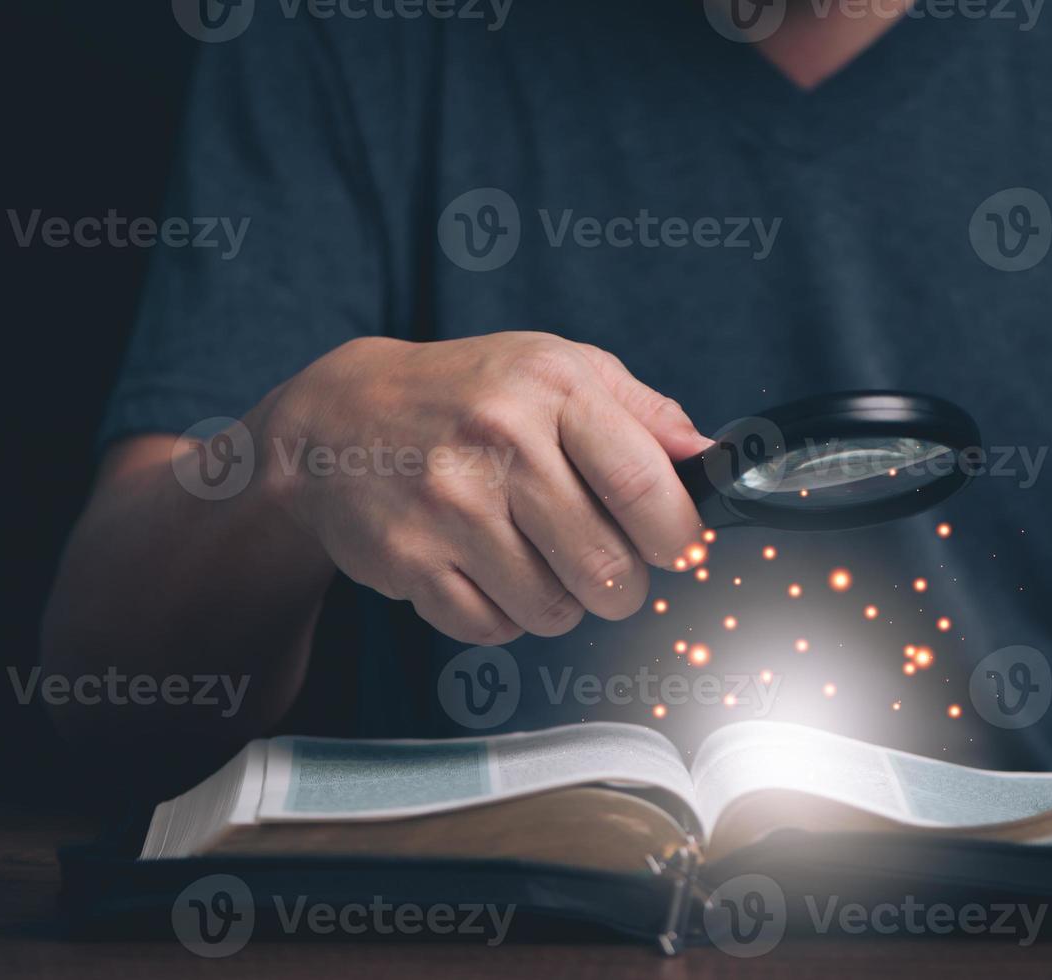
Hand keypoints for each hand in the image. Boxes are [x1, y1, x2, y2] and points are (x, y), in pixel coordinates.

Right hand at [248, 332, 712, 642]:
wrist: (337, 420)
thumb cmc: (469, 394)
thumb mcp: (558, 368)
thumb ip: (645, 412)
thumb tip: (714, 459)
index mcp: (552, 387)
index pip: (644, 485)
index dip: (678, 536)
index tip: (677, 547)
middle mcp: (499, 441)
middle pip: (607, 566)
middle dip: (623, 584)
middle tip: (608, 565)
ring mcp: (449, 504)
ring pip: (555, 608)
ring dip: (562, 601)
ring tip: (539, 559)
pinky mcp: (410, 559)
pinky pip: (494, 629)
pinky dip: (504, 616)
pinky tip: (487, 571)